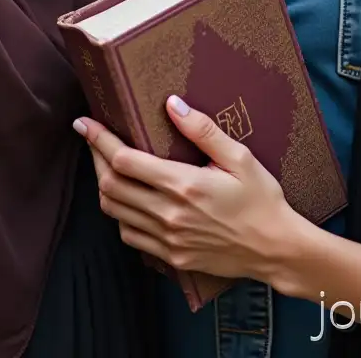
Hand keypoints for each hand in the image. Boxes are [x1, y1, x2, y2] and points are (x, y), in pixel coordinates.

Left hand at [73, 96, 305, 283]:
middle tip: (91, 139)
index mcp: (184, 185)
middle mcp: (169, 215)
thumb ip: (202, 130)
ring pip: (114, 213)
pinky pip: (130, 236)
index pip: (125, 161)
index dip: (99, 140)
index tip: (85, 123)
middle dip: (94, 159)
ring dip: (104, 187)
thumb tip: (172, 104)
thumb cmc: (261, 199)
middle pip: (110, 187)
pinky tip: (128, 199)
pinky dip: (120, 215)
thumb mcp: (239, 157)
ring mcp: (167, 240)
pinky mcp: (170, 257)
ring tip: (105, 165)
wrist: (275, 249)